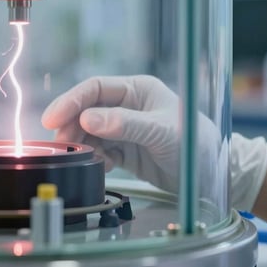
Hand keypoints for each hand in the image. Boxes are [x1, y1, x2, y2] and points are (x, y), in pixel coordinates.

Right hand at [41, 75, 266, 211]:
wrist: (214, 177)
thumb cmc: (196, 144)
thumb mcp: (161, 132)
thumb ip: (125, 124)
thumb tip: (86, 119)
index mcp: (138, 89)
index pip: (95, 89)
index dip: (71, 101)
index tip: (52, 118)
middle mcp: (128, 105)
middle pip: (87, 110)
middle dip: (71, 126)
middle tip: (59, 144)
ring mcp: (125, 128)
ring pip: (89, 132)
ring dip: (80, 144)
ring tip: (78, 158)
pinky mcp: (126, 150)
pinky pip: (99, 150)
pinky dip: (93, 158)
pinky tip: (99, 166)